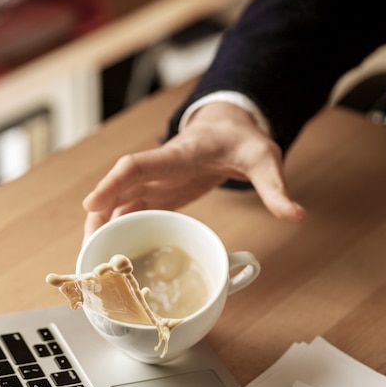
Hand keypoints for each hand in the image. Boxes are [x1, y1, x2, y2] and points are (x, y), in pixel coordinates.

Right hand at [83, 101, 305, 238]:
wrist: (229, 128)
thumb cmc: (243, 140)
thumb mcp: (264, 159)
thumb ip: (276, 188)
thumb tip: (297, 215)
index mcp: (179, 156)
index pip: (138, 166)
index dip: (112, 185)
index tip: (92, 205)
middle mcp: (161, 169)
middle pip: (120, 189)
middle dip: (101, 216)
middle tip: (89, 248)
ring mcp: (157, 181)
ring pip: (121, 202)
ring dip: (105, 226)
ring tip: (94, 257)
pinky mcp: (160, 193)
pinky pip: (133, 210)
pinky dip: (120, 228)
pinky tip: (113, 250)